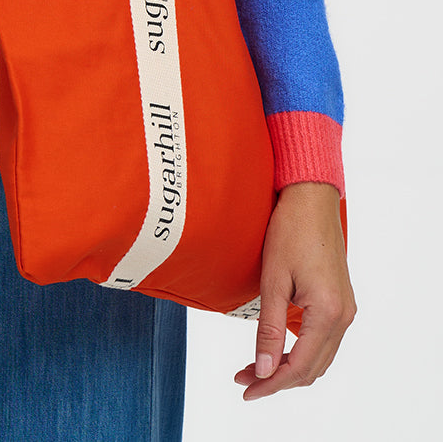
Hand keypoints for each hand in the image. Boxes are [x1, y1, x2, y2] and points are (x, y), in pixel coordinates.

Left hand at [234, 181, 354, 400]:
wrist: (312, 199)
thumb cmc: (291, 231)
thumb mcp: (274, 280)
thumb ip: (269, 328)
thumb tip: (262, 369)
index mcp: (329, 312)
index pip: (300, 366)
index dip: (271, 383)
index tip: (246, 389)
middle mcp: (344, 316)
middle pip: (312, 368)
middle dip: (277, 378)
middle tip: (243, 378)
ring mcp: (345, 310)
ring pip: (319, 357)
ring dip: (288, 367)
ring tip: (255, 366)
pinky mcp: (340, 302)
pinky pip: (323, 341)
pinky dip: (300, 351)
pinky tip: (277, 348)